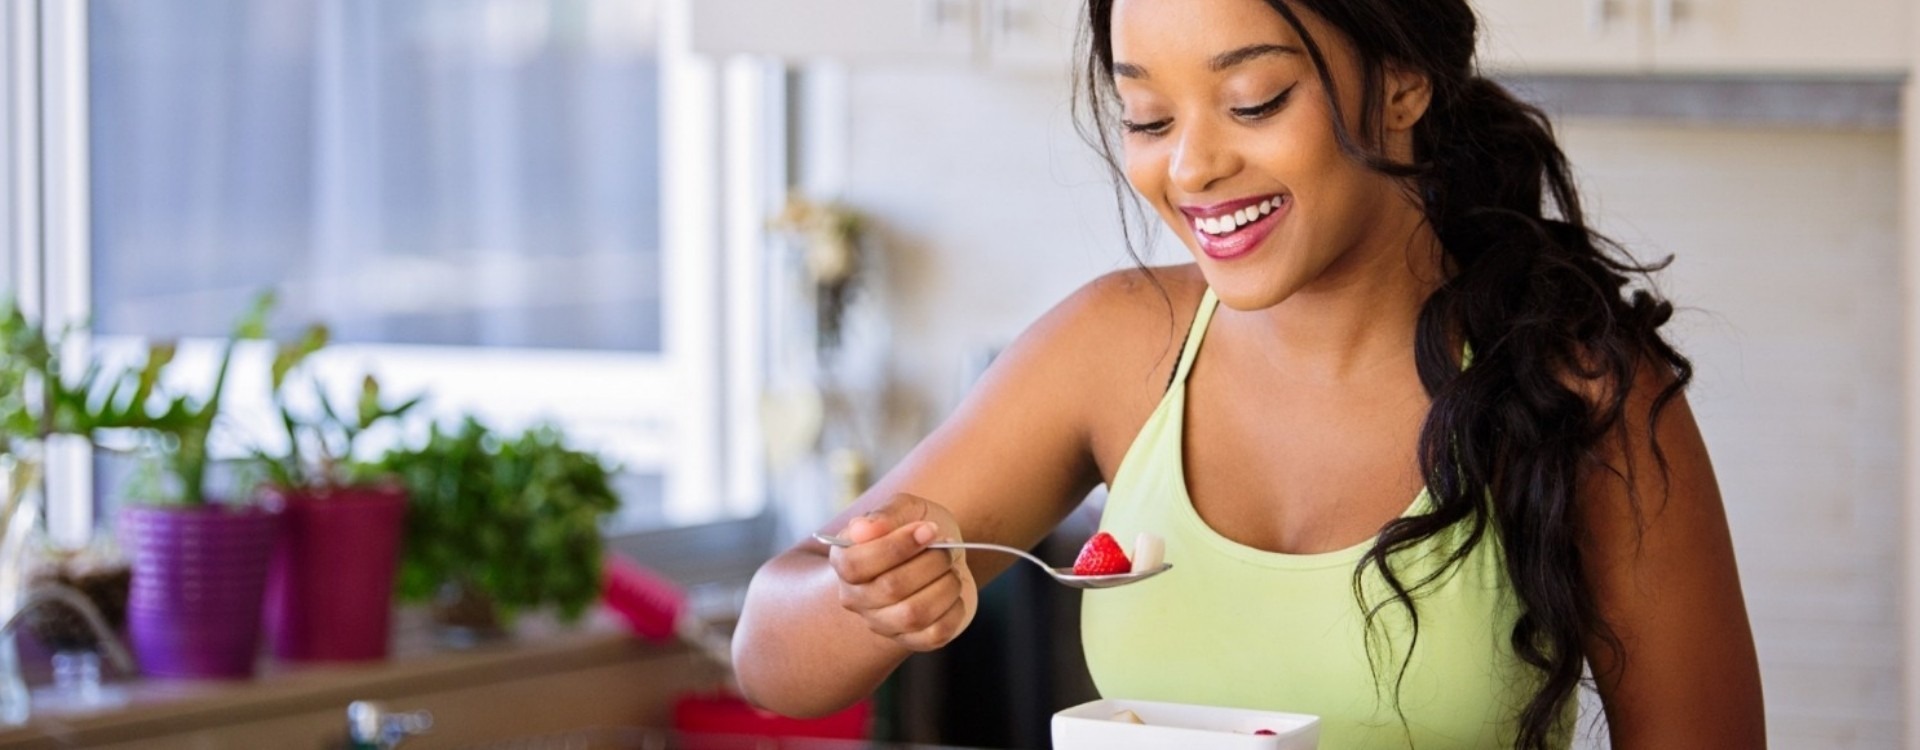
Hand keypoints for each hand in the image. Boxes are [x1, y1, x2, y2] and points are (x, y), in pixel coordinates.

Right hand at [823, 494, 977, 651]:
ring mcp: (882, 623)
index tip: (928, 529)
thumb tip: (862, 529)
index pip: (855, 565)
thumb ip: (885, 515)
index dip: (895, 547)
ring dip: (945, 586)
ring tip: (951, 569)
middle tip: (947, 547)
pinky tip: (953, 593)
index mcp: (844, 561)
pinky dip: (955, 609)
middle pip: (890, 588)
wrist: (943, 552)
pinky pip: (936, 634)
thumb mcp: (904, 509)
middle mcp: (856, 598)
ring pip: (914, 615)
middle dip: (930, 562)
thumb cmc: (916, 528)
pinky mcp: (913, 640)